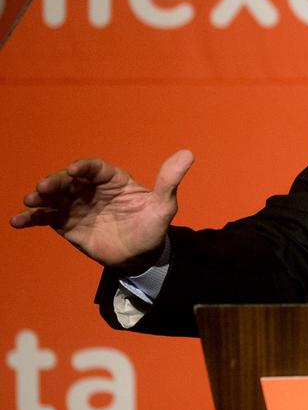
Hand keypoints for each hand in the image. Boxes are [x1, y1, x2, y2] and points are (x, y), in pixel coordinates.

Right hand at [10, 150, 193, 273]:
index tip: (75, 169)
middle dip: (57, 181)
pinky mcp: (66, 223)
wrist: (140, 255)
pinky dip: (31, 218)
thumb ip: (170, 181)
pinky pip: (46, 218)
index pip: (96, 169)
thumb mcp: (164, 206)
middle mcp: (91, 189)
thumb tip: (188, 153)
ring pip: (55, 196)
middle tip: (44, 187)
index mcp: (114, 180)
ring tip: (31, 200)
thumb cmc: (153, 226)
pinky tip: (17, 221)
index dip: (85, 167)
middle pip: (70, 180)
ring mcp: (77, 205)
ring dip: (41, 197)